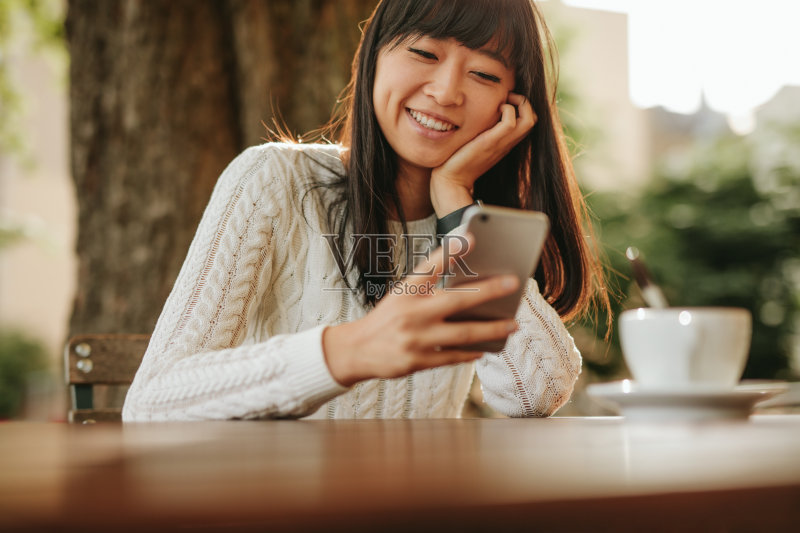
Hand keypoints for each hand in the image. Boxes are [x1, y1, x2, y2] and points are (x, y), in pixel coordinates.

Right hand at [322, 234, 519, 386]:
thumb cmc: (387, 319)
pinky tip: (485, 348)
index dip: (451, 251)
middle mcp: (411, 312)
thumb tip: (473, 288)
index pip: (430, 266)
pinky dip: (470, 353)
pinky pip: (452, 357)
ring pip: (462, 334)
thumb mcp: (402, 296)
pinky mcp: (416, 361)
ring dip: (491, 329)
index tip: (472, 237)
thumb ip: (430, 290)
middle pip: (457, 301)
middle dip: (489, 292)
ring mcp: (415, 338)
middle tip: (513, 283)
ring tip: (512, 325)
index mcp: (406, 291)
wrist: (355, 350)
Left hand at [430, 93, 536, 214]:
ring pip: (529, 120)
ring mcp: (501, 143)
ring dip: (519, 103)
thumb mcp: (474, 143)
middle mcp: (507, 143)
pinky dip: (507, 109)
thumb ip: (480, 131)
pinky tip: (494, 109)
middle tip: (507, 97)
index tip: (505, 100)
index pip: (526, 123)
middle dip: (524, 102)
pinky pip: (510, 122)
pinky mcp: (490, 143)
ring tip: (502, 102)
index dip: (522, 107)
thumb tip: (477, 116)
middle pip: (533, 120)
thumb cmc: (458, 162)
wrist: (451, 181)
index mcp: (505, 143)